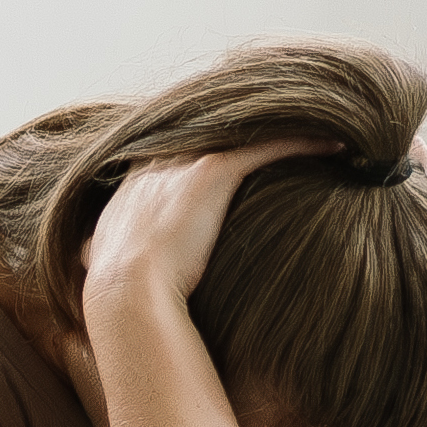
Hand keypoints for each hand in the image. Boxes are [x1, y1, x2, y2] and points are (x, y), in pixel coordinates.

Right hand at [80, 139, 327, 318]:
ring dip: (277, 127)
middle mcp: (153, 167)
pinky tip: (337, 142)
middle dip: (236, 130)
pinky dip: (302, 141)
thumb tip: (89, 273)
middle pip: (199, 133)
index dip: (192, 155)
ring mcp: (181, 165)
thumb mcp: (101, 272)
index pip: (162, 158)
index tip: (217, 157)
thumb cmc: (118, 302)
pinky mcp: (211, 172)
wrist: (126, 298)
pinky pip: (266, 145)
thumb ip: (101, 261)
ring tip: (314, 124)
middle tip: (271, 126)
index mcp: (128, 192)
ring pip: (237, 131)